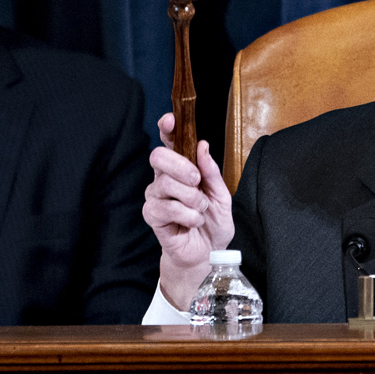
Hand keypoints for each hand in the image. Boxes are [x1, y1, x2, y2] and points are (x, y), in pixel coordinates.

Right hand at [143, 115, 233, 305]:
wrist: (208, 253)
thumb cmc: (212, 222)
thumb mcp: (221, 195)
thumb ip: (212, 172)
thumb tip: (202, 146)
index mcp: (180, 169)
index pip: (169, 142)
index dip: (167, 128)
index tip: (170, 120)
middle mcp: (163, 179)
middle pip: (158, 157)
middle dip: (181, 166)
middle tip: (196, 181)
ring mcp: (155, 197)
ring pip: (166, 184)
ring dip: (191, 198)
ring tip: (200, 210)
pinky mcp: (152, 216)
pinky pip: (166, 207)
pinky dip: (187, 215)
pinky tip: (192, 222)